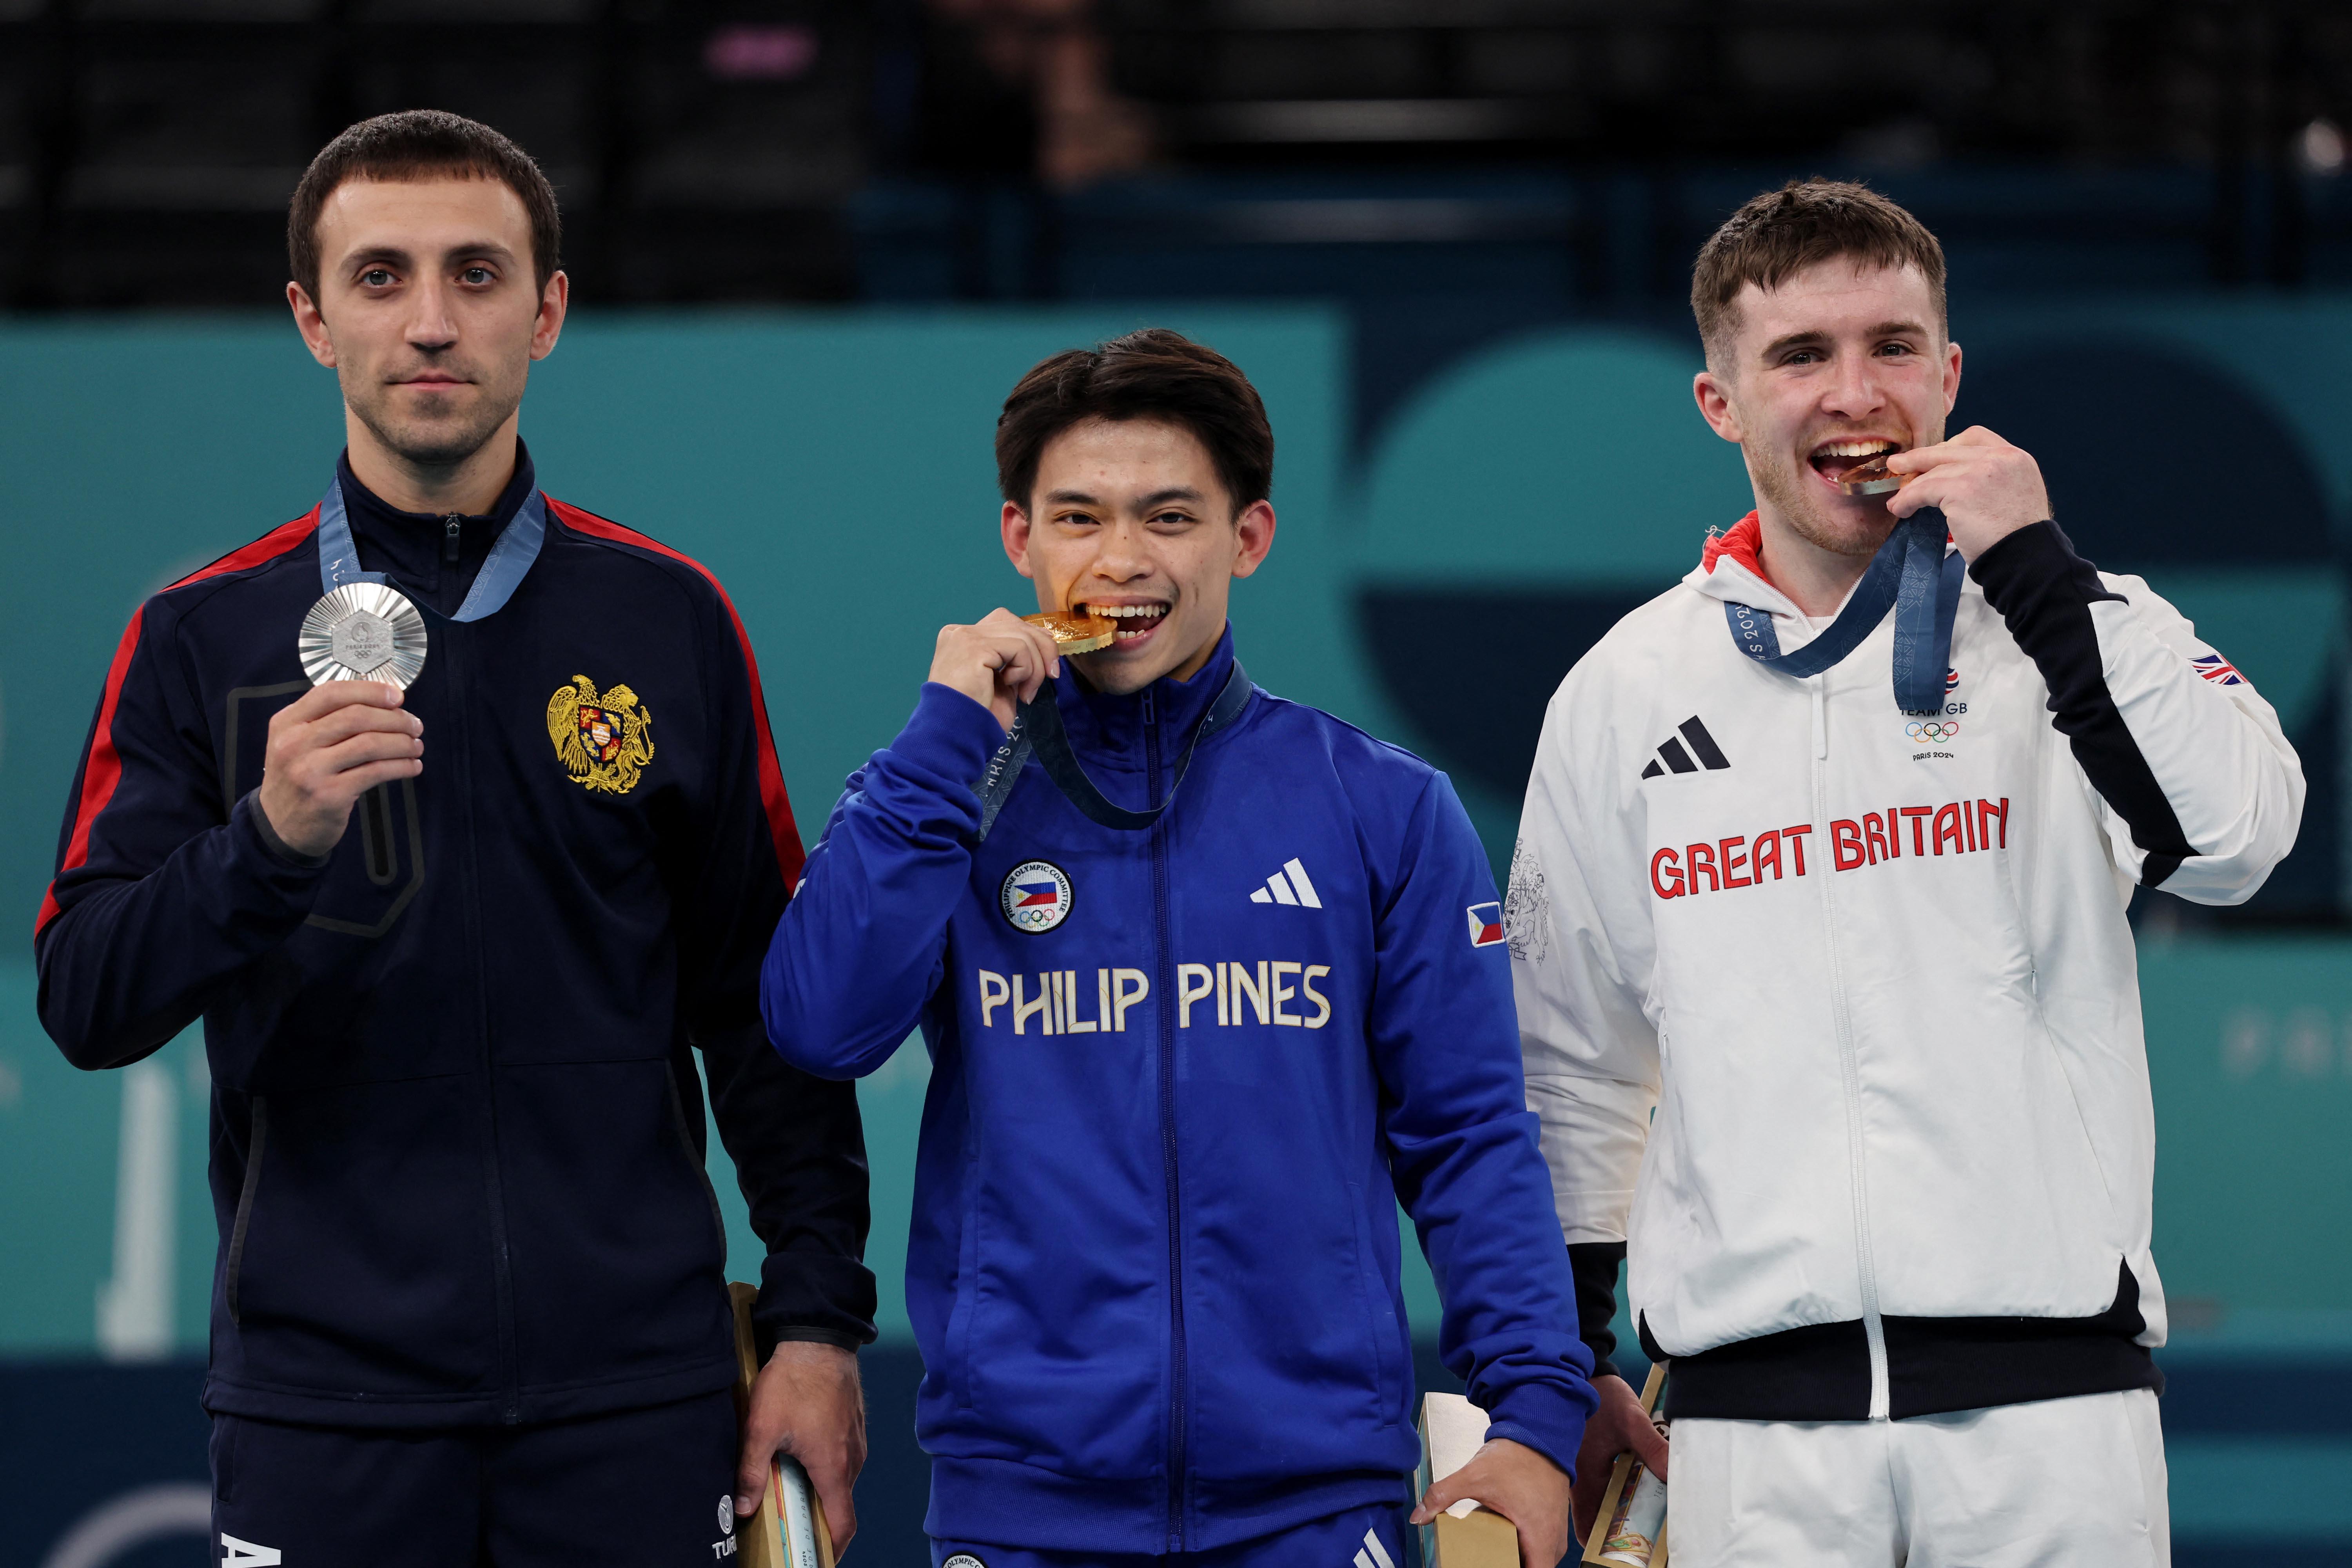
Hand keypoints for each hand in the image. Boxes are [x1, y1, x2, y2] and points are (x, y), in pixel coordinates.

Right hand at [254, 681, 424, 857]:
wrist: (280, 827)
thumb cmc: (298, 779)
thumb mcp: (297, 743)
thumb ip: (327, 720)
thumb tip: (383, 702)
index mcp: (287, 722)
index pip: (332, 692)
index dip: (370, 690)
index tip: (397, 696)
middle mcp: (294, 743)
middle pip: (356, 716)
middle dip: (395, 719)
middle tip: (415, 726)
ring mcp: (310, 770)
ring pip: (370, 743)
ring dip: (402, 743)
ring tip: (416, 746)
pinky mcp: (329, 795)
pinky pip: (376, 772)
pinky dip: (401, 766)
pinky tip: (412, 767)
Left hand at [735, 1340, 865, 1553]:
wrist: (819, 1339)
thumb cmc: (795, 1381)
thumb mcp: (762, 1427)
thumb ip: (751, 1471)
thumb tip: (741, 1507)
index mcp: (833, 1466)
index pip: (843, 1522)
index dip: (833, 1548)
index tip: (818, 1557)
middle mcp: (852, 1457)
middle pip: (840, 1502)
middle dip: (818, 1518)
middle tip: (790, 1521)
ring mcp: (857, 1439)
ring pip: (841, 1478)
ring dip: (820, 1489)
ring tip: (790, 1485)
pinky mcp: (854, 1424)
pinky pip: (843, 1457)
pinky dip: (826, 1467)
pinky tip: (800, 1455)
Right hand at [929, 609, 1060, 731]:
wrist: (954, 734)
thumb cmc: (975, 715)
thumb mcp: (999, 681)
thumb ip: (1015, 659)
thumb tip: (1044, 638)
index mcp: (961, 639)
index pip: (1003, 621)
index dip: (1030, 636)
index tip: (1046, 660)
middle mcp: (960, 633)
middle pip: (1015, 623)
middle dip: (1042, 649)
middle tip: (1051, 675)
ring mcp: (965, 637)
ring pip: (1022, 636)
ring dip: (1034, 668)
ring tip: (1025, 693)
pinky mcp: (975, 647)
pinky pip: (1019, 648)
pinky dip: (1025, 669)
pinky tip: (1011, 687)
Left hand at [1411, 1436, 1570, 1567]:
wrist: (1537, 1433)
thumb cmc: (1515, 1456)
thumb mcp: (1475, 1476)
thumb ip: (1443, 1496)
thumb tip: (1418, 1516)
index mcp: (1540, 1534)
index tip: (1495, 1564)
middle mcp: (1553, 1537)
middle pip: (1535, 1567)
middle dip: (1511, 1564)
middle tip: (1487, 1557)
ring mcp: (1556, 1529)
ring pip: (1539, 1558)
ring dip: (1519, 1558)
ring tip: (1493, 1552)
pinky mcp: (1553, 1520)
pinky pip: (1542, 1545)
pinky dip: (1525, 1546)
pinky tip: (1505, 1538)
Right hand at [1571, 1374, 1668, 1542]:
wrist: (1585, 1371)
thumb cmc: (1602, 1398)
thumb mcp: (1631, 1421)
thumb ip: (1653, 1448)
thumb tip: (1674, 1475)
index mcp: (1583, 1476)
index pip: (1585, 1525)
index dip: (1601, 1542)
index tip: (1625, 1550)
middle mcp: (1576, 1478)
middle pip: (1594, 1518)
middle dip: (1615, 1529)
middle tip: (1644, 1535)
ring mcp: (1579, 1469)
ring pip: (1597, 1503)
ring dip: (1616, 1510)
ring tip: (1645, 1515)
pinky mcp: (1585, 1460)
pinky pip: (1599, 1487)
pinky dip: (1615, 1493)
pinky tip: (1636, 1489)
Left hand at [1884, 425, 2051, 561]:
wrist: (2026, 556)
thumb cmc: (2016, 536)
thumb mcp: (2014, 495)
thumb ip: (1991, 479)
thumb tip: (1953, 478)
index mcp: (2015, 457)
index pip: (1976, 437)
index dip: (1949, 446)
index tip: (1933, 457)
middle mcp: (2000, 458)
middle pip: (1949, 450)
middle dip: (1919, 458)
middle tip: (1897, 464)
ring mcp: (1980, 471)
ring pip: (1934, 472)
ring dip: (1911, 487)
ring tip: (1898, 501)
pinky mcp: (1962, 490)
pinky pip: (1924, 490)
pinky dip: (1908, 499)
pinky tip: (1901, 509)